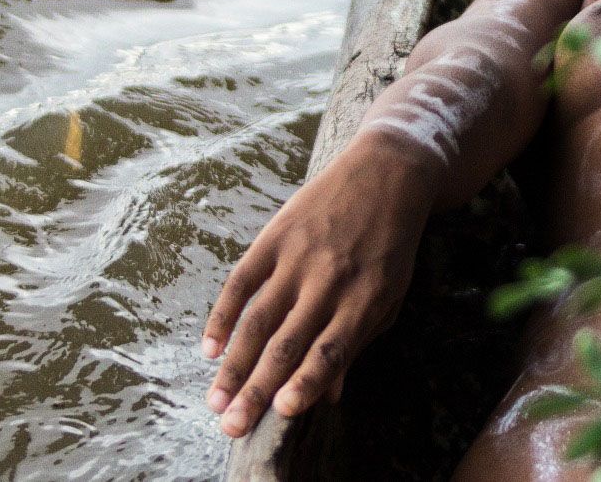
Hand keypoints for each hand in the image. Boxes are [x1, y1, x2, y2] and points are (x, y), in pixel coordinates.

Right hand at [201, 138, 430, 437]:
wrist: (387, 173)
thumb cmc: (390, 245)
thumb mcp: (389, 295)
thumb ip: (356, 343)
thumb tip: (329, 397)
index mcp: (364, 300)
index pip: (329, 351)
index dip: (305, 383)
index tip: (281, 413)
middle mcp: (328, 281)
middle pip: (287, 343)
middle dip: (257, 389)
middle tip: (232, 427)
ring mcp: (298, 257)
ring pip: (258, 319)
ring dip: (234, 364)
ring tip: (216, 401)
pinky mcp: (275, 236)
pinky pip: (242, 281)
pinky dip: (222, 316)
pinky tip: (210, 348)